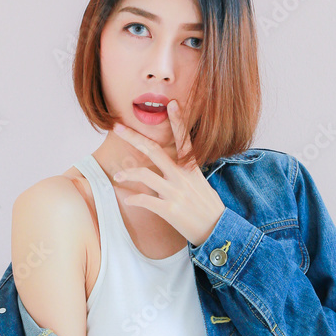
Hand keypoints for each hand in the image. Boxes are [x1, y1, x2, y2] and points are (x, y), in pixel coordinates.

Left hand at [111, 100, 225, 247]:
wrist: (218, 231)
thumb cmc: (209, 208)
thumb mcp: (202, 185)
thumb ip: (187, 174)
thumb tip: (175, 168)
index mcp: (191, 169)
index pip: (184, 139)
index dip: (178, 120)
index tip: (171, 104)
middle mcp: (181, 177)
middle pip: (153, 150)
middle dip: (133, 137)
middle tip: (117, 127)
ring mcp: (174, 193)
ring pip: (143, 175)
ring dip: (126, 174)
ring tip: (117, 176)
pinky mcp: (168, 210)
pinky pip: (144, 200)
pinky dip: (133, 199)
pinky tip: (128, 199)